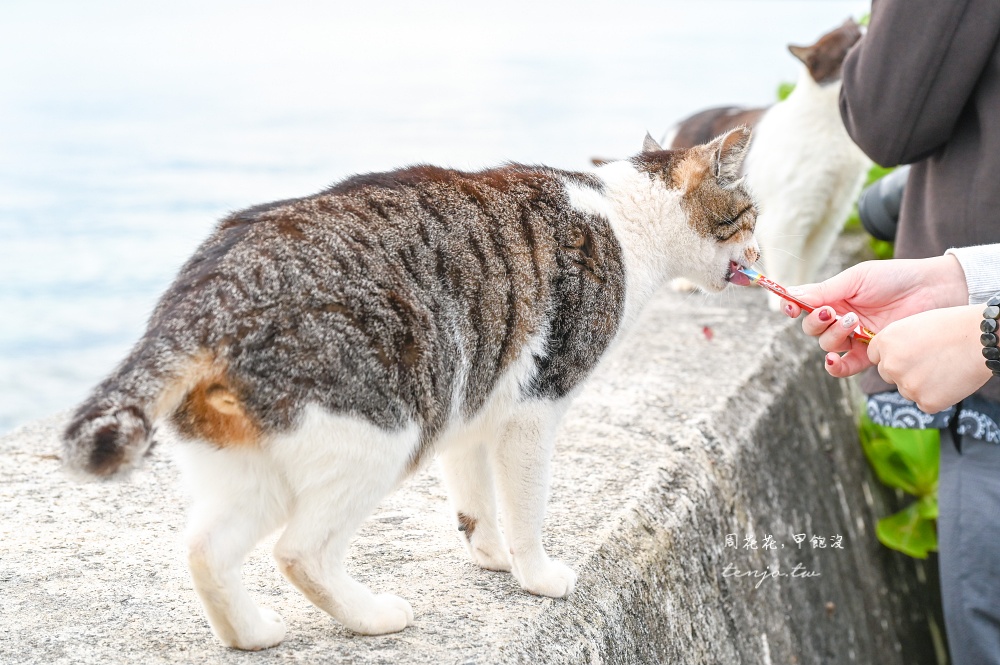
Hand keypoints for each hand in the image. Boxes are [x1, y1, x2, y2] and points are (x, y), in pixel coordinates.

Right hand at [784, 255, 968, 375]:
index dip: (792, 307)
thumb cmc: (895, 278)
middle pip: (811, 328)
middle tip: (831, 312)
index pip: (803, 305)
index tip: (790, 308)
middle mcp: (840, 317)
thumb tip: (792, 296)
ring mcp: (854, 336)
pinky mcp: (869, 353)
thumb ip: (824, 291)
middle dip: (816, 322)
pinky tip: (834, 360)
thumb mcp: (856, 279)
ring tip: (854, 322)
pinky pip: (844, 366)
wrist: (932, 291)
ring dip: (833, 334)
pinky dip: (835, 366)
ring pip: (827, 344)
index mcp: (834, 296)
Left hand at [865, 305, 992, 412]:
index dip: (892, 354)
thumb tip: (886, 359)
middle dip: (903, 370)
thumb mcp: (913, 325)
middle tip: (929, 360)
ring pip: (906, 390)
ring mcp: (907, 386)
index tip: (907, 352)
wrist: (982, 339)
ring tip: (944, 367)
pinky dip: (937, 396)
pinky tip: (950, 380)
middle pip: (887, 374)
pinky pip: (925, 403)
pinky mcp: (927, 402)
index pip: (875, 356)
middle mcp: (890, 365)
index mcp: (885, 342)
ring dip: (920, 384)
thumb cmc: (952, 326)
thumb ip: (895, 343)